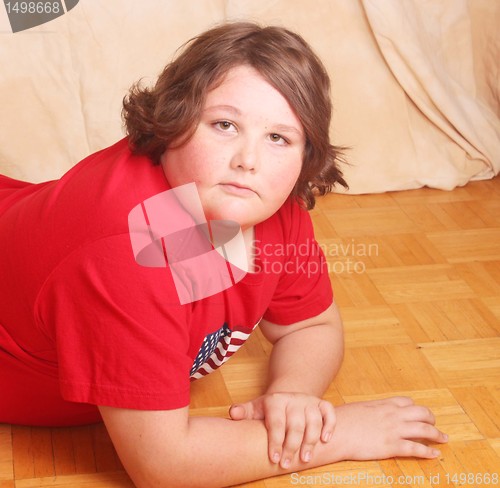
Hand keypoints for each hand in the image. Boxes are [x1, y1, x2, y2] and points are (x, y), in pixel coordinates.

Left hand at [229, 392, 334, 467]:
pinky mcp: (321, 404)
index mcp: (276, 401)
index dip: (275, 441)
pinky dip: (329, 426)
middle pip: (295, 425)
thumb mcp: (255, 409)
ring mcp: (309, 401)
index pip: (276, 422)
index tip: (274, 458)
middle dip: (291, 446)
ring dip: (310, 441)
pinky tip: (325, 440)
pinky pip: (329, 413)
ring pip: (313, 421)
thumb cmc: (270, 410)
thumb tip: (233, 413)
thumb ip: (243, 412)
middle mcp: (294, 399)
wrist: (287, 398)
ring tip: (305, 458)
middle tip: (286, 464)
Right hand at [333, 396, 447, 459]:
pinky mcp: (392, 446)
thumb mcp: (359, 408)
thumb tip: (372, 413)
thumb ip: (371, 410)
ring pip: (424, 429)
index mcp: (383, 404)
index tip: (420, 414)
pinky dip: (429, 452)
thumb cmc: (343, 420)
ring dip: (437, 434)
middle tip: (435, 425)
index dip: (416, 408)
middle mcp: (393, 415)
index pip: (408, 402)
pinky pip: (416, 448)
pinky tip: (436, 454)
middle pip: (421, 413)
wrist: (337, 432)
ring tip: (444, 438)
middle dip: (431, 419)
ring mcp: (394, 430)